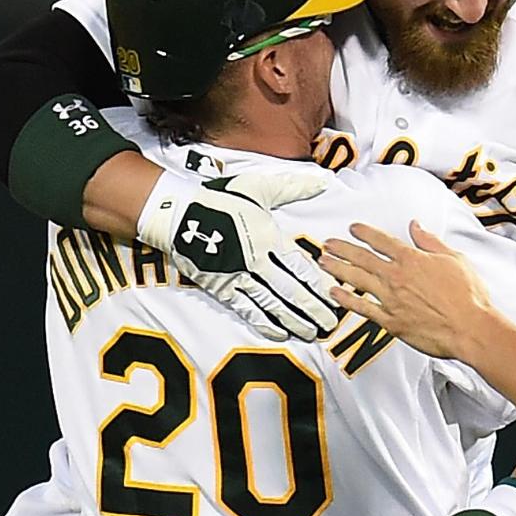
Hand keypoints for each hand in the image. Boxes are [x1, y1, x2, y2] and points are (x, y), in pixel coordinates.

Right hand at [137, 171, 340, 341]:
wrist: (178, 214)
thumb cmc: (221, 198)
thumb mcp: (259, 187)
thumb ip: (294, 187)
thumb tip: (322, 182)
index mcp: (269, 238)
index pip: (301, 266)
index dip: (320, 284)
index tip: (336, 296)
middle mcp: (257, 261)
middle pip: (291, 291)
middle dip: (313, 309)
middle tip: (330, 324)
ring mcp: (239, 277)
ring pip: (272, 305)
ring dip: (294, 321)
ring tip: (312, 333)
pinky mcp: (222, 288)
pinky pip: (247, 310)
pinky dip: (265, 323)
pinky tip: (280, 334)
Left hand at [320, 222, 493, 359]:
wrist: (469, 328)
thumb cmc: (467, 296)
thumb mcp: (453, 259)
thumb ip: (430, 242)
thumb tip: (416, 226)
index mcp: (412, 259)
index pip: (382, 241)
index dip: (365, 233)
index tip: (354, 228)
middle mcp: (397, 277)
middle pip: (362, 258)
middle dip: (342, 248)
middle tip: (328, 243)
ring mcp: (391, 299)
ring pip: (357, 279)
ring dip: (337, 269)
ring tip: (324, 262)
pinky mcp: (390, 321)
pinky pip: (362, 308)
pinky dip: (346, 300)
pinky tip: (335, 293)